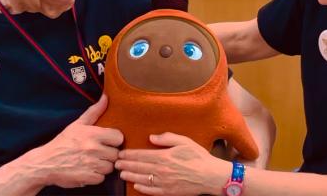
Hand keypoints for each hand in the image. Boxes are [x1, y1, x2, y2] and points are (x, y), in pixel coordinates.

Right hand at [20, 94, 123, 188]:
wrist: (45, 163)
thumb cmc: (63, 142)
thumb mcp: (78, 124)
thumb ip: (94, 111)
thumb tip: (106, 97)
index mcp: (92, 134)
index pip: (118, 137)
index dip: (115, 140)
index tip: (109, 141)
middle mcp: (93, 149)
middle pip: (116, 153)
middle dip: (109, 153)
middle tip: (100, 152)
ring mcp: (91, 165)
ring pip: (110, 167)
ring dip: (104, 165)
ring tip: (94, 161)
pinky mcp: (87, 178)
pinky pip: (101, 178)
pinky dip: (96, 176)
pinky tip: (89, 170)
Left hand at [116, 132, 230, 195]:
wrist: (210, 175)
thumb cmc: (198, 156)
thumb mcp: (184, 141)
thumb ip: (167, 138)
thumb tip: (151, 137)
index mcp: (164, 156)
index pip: (142, 155)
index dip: (130, 155)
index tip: (121, 154)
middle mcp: (162, 170)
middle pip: (139, 167)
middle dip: (126, 165)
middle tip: (116, 163)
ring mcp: (165, 182)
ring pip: (143, 179)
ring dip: (130, 176)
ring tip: (121, 174)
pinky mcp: (169, 192)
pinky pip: (152, 190)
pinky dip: (142, 188)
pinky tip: (136, 185)